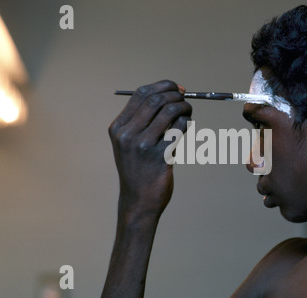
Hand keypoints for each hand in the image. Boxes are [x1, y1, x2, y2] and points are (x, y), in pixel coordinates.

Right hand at [108, 80, 191, 222]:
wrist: (138, 201)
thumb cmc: (138, 170)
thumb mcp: (129, 144)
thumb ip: (142, 121)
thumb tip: (170, 96)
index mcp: (118, 128)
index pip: (140, 94)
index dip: (162, 86)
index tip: (176, 88)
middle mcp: (127, 135)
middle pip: (156, 99)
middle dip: (175, 94)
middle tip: (185, 99)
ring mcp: (143, 146)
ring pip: (169, 111)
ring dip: (184, 107)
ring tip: (188, 111)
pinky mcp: (160, 157)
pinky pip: (179, 129)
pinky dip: (186, 122)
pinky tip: (187, 126)